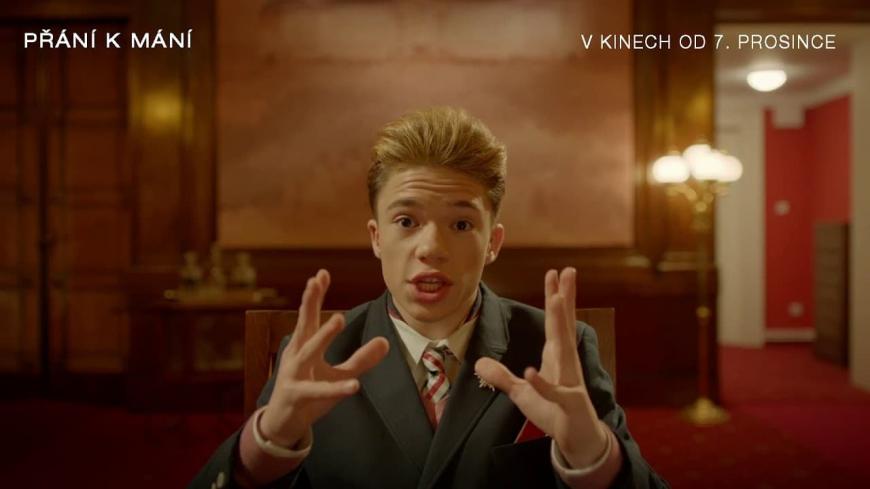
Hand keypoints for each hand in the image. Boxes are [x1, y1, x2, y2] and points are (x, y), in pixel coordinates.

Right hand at [259, 269, 389, 447]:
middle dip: (309, 302)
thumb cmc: (309, 393)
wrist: (282, 423)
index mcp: (304, 346)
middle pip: (303, 324)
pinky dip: (337, 388)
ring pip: (308, 353)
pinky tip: (354, 385)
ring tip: (339, 317)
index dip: (314, 295)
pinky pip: (320, 391)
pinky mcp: (299, 396)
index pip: (309, 316)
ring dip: (323, 335)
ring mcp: (295, 375)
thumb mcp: (338, 374)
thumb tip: (385, 341)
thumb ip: (361, 358)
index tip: (321, 273)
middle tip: (315, 281)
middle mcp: (297, 356)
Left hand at [475, 268, 607, 467]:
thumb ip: (502, 377)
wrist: (577, 438)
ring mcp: (569, 381)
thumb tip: (478, 362)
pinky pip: (553, 391)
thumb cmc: (554, 412)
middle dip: (564, 298)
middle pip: (564, 325)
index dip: (555, 296)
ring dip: (560, 324)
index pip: (556, 322)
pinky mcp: (567, 403)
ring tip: (557, 300)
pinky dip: (542, 382)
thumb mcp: (522, 393)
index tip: (555, 272)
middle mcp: (566, 363)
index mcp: (557, 356)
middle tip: (567, 271)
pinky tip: (530, 371)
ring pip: (564, 348)